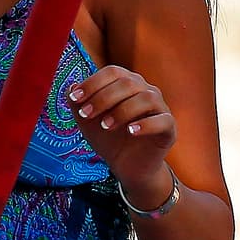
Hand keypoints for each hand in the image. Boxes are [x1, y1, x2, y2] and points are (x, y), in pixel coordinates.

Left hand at [68, 68, 176, 209]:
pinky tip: (130, 131)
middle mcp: (146, 91)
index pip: (112, 72)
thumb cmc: (108, 139)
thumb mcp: (88, 123)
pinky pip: (162, 120)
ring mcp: (160, 108)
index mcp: (127, 84)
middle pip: (128, 83)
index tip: (74, 98)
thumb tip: (71, 87)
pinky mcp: (168, 128)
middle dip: (103, 98)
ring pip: (146, 98)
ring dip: (122, 111)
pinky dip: (146, 124)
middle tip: (86, 114)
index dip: (92, 82)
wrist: (127, 166)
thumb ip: (78, 106)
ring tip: (106, 126)